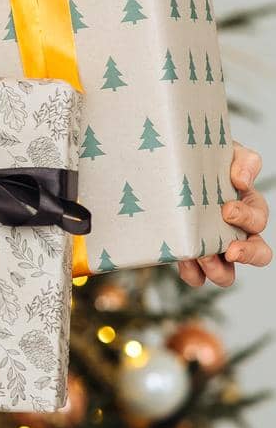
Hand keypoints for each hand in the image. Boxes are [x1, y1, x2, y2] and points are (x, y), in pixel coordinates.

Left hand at [177, 141, 269, 287]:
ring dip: (218, 270)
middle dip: (248, 254)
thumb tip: (242, 180)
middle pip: (259, 254)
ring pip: (228, 274)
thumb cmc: (202, 157)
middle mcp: (236, 232)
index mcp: (247, 206)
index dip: (247, 218)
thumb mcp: (227, 151)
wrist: (169, 164)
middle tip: (230, 249)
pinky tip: (183, 260)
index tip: (227, 210)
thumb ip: (243, 161)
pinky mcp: (190, 257)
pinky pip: (197, 276)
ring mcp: (214, 247)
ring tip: (202, 257)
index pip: (259, 220)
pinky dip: (193, 273)